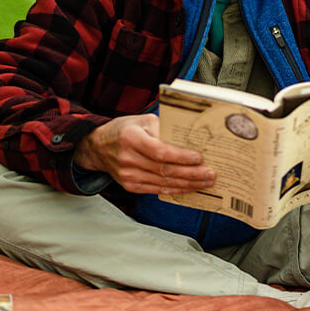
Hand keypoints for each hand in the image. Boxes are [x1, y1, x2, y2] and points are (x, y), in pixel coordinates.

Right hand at [72, 113, 214, 193]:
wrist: (99, 147)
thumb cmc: (124, 130)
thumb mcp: (142, 120)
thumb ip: (163, 128)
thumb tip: (189, 138)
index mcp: (130, 138)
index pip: (159, 151)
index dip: (180, 157)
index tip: (199, 158)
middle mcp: (127, 158)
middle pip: (164, 170)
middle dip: (191, 173)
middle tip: (210, 173)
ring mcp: (128, 175)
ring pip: (163, 183)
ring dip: (187, 184)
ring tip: (205, 182)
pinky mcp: (131, 186)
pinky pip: (157, 190)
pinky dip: (175, 190)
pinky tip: (189, 187)